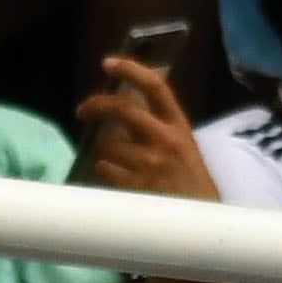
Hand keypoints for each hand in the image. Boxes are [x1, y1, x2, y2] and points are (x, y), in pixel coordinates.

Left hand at [73, 58, 214, 201]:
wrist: (199, 219)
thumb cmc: (190, 181)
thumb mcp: (184, 146)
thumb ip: (159, 128)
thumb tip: (122, 114)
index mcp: (178, 124)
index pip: (155, 86)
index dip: (130, 70)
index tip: (107, 63)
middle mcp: (165, 138)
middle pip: (122, 109)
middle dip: (95, 105)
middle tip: (82, 111)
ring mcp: (150, 162)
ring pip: (106, 144)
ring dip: (100, 148)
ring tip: (107, 156)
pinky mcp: (137, 185)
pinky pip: (105, 169)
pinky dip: (102, 168)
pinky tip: (110, 172)